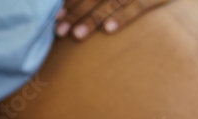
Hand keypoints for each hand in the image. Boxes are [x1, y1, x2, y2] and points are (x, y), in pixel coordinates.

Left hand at [56, 0, 172, 39]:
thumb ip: (109, 0)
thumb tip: (81, 9)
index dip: (72, 1)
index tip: (58, 17)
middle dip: (76, 12)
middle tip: (59, 31)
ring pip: (112, 0)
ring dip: (92, 18)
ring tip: (76, 35)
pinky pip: (139, 5)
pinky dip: (123, 17)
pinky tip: (108, 30)